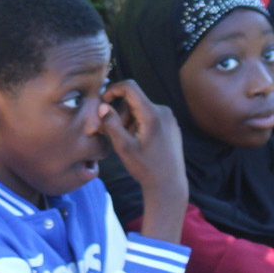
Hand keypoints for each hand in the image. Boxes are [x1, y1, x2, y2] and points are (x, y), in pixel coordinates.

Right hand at [99, 80, 186, 241]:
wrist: (169, 185)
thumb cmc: (146, 168)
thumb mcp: (123, 147)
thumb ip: (111, 124)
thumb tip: (103, 106)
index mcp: (152, 113)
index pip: (130, 87)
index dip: (113, 90)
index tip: (102, 101)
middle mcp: (163, 111)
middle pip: (133, 101)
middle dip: (120, 114)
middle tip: (114, 134)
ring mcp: (169, 118)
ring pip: (140, 110)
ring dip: (129, 122)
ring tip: (129, 142)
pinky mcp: (171, 126)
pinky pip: (150, 117)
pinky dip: (139, 125)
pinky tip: (139, 144)